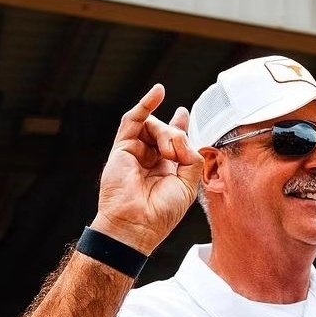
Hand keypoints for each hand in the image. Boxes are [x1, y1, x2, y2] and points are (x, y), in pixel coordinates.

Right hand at [91, 84, 201, 254]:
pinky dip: (146, 103)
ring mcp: (135, 153)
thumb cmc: (160, 214)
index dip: (180, 127)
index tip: (184, 114)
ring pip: (154, 126)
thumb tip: (186, 140)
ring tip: (169, 152)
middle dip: (177, 136)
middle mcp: (150, 160)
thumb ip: (193, 159)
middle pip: (166, 131)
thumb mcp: (188, 186)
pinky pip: (133, 120)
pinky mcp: (122, 148)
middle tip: (177, 154)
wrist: (136, 224)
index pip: (173, 142)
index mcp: (166, 170)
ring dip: (166, 133)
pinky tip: (158, 92)